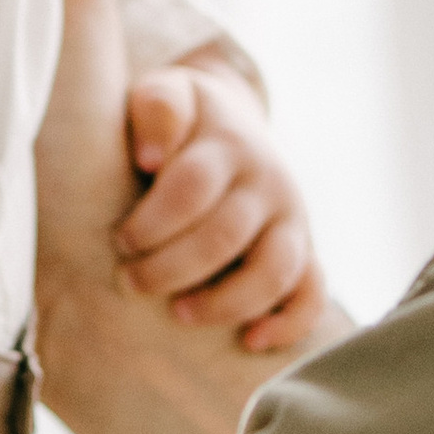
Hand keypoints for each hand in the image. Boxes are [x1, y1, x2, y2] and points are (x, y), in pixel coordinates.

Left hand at [115, 59, 327, 353]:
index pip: (192, 187)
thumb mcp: (166, 93)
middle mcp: (267, 181)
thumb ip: (157, 108)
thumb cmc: (180, 120)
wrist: (231, 124)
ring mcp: (292, 218)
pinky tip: (251, 340)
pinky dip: (289, 322)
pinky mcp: (305, 249)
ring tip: (180, 313)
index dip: (152, 222)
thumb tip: (151, 158)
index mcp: (227, 143)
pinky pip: (312, 293)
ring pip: (274, 271)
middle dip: (170, 268)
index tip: (120, 240)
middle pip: (224, 236)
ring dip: (225, 302)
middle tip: (131, 283)